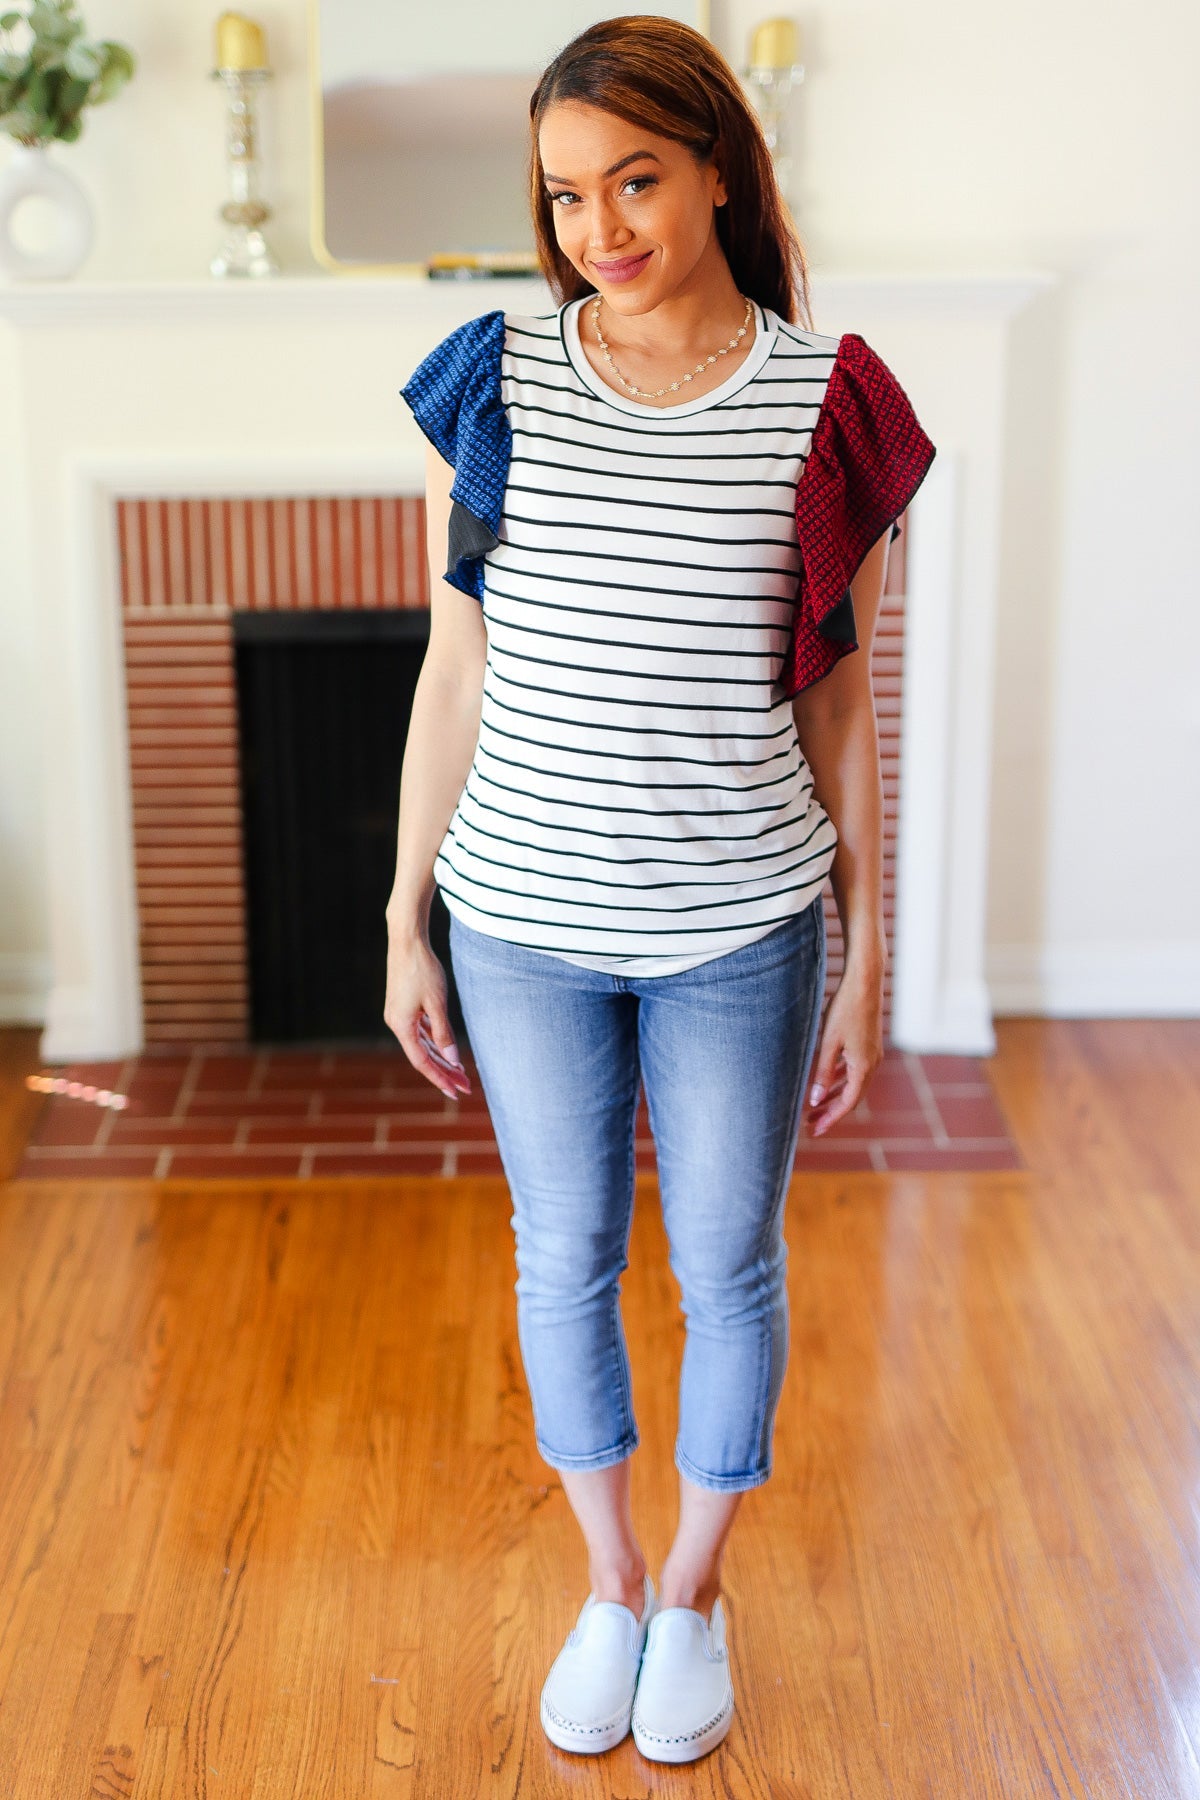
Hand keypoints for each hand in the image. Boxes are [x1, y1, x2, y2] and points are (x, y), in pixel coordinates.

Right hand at [383, 928, 471, 1101]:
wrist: (407, 940)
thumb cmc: (422, 969)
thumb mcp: (436, 1003)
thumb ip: (444, 1033)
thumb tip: (452, 1060)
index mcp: (401, 1026)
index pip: (422, 1062)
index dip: (440, 1079)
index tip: (456, 1093)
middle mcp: (397, 1023)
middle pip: (423, 1056)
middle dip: (444, 1072)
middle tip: (466, 1087)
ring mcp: (399, 1015)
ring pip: (422, 1044)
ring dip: (441, 1059)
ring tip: (461, 1072)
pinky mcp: (403, 1006)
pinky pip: (420, 1032)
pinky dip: (434, 1042)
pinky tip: (446, 1050)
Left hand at [805, 956, 884, 1136]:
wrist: (865, 984)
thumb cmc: (845, 1010)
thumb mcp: (829, 1042)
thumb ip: (823, 1072)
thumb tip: (816, 1100)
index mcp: (863, 1067)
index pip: (847, 1103)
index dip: (831, 1119)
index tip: (814, 1131)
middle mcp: (871, 1064)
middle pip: (851, 1098)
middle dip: (831, 1113)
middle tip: (811, 1125)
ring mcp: (872, 1055)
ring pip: (852, 1086)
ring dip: (834, 1098)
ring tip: (815, 1109)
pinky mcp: (868, 1046)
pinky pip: (854, 1072)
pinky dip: (840, 1082)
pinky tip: (826, 1085)